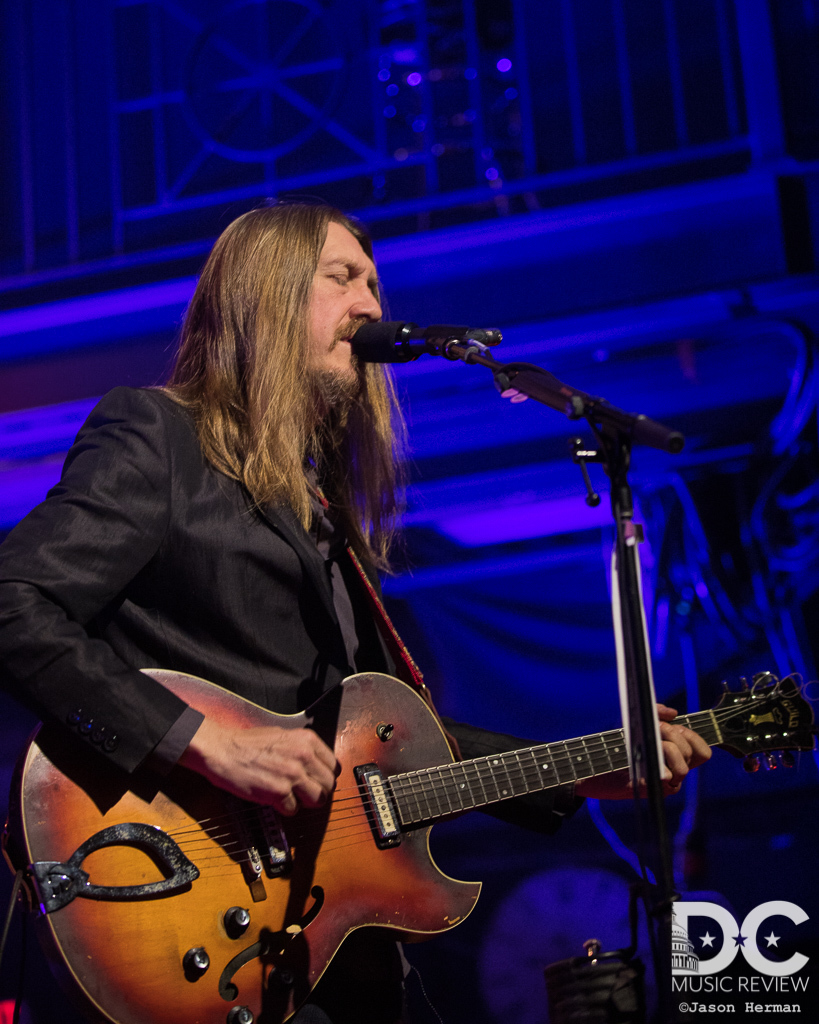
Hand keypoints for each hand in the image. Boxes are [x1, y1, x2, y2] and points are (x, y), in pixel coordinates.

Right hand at [179, 717, 337, 815]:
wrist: (222, 750)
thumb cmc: (248, 743)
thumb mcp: (283, 736)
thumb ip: (303, 749)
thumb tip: (317, 764)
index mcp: (307, 740)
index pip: (333, 766)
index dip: (325, 776)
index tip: (317, 781)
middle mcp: (304, 756)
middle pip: (328, 785)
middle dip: (318, 791)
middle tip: (304, 793)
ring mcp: (293, 775)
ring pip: (317, 799)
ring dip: (305, 802)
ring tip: (292, 797)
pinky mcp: (279, 792)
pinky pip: (294, 810)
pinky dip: (285, 809)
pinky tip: (274, 799)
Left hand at [575, 704, 710, 800]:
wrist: (593, 764)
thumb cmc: (616, 744)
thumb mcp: (638, 722)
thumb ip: (656, 712)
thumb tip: (674, 713)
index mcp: (675, 756)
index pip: (702, 752)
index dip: (694, 738)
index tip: (678, 727)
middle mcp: (673, 770)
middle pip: (691, 754)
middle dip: (675, 735)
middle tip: (656, 727)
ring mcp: (664, 782)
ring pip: (683, 768)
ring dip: (669, 749)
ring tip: (652, 743)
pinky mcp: (651, 789)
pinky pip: (667, 779)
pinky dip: (660, 765)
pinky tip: (646, 758)